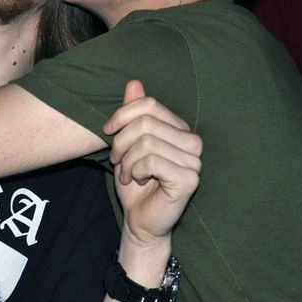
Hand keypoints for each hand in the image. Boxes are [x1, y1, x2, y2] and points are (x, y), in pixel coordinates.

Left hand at [104, 80, 201, 249]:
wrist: (140, 218)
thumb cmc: (135, 181)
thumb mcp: (128, 143)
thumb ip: (132, 114)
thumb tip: (134, 82)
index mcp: (179, 128)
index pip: (149, 104)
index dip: (122, 115)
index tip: (107, 132)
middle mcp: (192, 141)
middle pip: (146, 122)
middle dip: (121, 142)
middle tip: (117, 160)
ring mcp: (195, 161)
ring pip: (147, 142)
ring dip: (128, 160)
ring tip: (128, 173)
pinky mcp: (190, 179)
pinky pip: (153, 161)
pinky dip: (137, 171)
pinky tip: (140, 180)